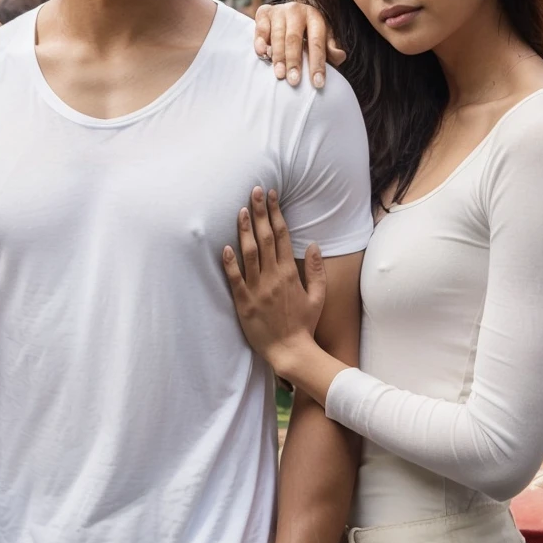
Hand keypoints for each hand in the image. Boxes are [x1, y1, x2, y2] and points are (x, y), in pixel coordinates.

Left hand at [223, 187, 325, 377]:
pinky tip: (225, 247)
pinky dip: (230, 263)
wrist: (291, 351)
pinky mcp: (243, 302)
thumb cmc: (303, 324)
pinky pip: (235, 279)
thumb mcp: (317, 296)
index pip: (282, 236)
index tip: (271, 195)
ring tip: (242, 210)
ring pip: (249, 253)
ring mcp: (257, 289)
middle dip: (261, 212)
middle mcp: (273, 276)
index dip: (276, 213)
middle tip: (254, 191)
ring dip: (245, 230)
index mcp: (289, 273)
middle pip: (265, 238)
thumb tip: (312, 245)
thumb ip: (315, 270)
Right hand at [254, 1, 344, 87]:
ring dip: (278, 57)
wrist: (286, 12)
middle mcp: (296, 10)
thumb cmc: (305, 30)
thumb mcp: (321, 36)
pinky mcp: (263, 12)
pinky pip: (261, 29)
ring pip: (277, 36)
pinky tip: (263, 55)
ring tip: (279, 74)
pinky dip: (261, 43)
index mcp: (314, 16)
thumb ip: (329, 48)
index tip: (318, 83)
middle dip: (294, 62)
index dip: (318, 63)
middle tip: (294, 81)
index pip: (317, 42)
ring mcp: (278, 10)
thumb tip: (340, 56)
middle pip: (294, 39)